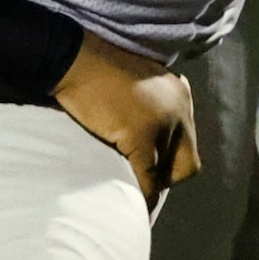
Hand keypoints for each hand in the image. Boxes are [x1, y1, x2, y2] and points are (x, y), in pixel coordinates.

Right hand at [52, 31, 200, 199]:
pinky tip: (128, 201)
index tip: (148, 169)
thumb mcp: (134, 86)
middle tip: (140, 183)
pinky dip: (141, 194)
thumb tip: (148, 146)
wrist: (71, 59)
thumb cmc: (94, 72)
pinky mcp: (141, 135)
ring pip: (167, 173)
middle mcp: (179, 107)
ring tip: (133, 196)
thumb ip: (149, 110)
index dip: (168, 161)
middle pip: (187, 162)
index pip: (187, 141)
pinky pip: (147, 178)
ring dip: (151, 187)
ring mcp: (162, 122)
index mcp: (179, 94)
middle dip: (166, 178)